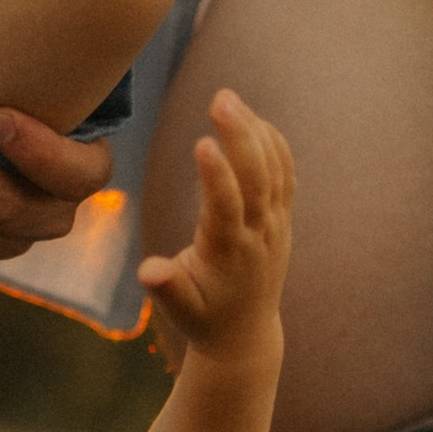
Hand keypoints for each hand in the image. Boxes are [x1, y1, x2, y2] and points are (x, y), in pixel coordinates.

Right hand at [135, 91, 293, 367]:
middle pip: (256, 178)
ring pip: (273, 170)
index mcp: (228, 253)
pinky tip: (255, 119)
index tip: (202, 141)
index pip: (226, 207)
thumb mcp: (178, 309)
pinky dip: (273, 144)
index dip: (217, 175)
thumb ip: (165, 286)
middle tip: (220, 98)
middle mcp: (257, 235)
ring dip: (254, 131)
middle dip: (240, 136)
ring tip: (227, 99)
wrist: (243, 333)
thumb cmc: (202, 317)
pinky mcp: (281, 219)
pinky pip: (284, 174)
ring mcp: (274, 225)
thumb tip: (148, 272)